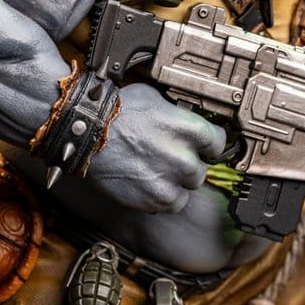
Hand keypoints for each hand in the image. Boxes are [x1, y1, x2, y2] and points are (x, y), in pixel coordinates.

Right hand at [87, 83, 225, 212]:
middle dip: (186, 165)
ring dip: (175, 183)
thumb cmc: (117, 112)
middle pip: (200, 170)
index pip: (218, 143)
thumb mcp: (155, 100)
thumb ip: (177, 116)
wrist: (87, 133)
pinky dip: (161, 197)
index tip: (200, 147)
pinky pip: (170, 204)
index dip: (206, 145)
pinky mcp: (154, 199)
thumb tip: (184, 121)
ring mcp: (171, 181)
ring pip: (186, 189)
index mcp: (191, 130)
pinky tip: (147, 183)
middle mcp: (185, 158)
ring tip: (154, 171)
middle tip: (166, 158)